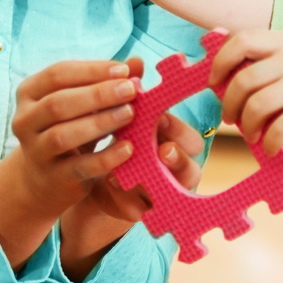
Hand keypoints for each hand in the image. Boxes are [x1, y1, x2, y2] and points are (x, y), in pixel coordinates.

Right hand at [0, 60, 145, 270]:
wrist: (44, 179)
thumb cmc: (68, 129)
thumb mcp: (83, 104)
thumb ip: (107, 83)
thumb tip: (138, 63)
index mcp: (30, 93)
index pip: (58, 74)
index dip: (92, 70)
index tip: (124, 70)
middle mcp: (25, 120)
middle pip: (58, 102)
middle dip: (97, 94)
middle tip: (130, 90)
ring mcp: (36, 151)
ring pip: (63, 134)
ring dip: (99, 122)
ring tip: (130, 114)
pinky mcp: (54, 177)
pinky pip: (80, 166)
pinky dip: (106, 157)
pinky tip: (128, 148)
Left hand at [60, 111, 205, 273]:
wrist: (90, 174)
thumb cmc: (116, 141)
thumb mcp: (123, 122)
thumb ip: (131, 103)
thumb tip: (134, 70)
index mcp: (177, 146)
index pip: (191, 141)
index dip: (180, 131)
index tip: (161, 119)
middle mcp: (176, 174)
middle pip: (190, 170)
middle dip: (178, 160)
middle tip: (164, 150)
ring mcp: (161, 196)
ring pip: (169, 194)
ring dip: (149, 181)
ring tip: (126, 169)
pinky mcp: (141, 212)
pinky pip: (139, 210)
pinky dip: (124, 197)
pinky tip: (110, 182)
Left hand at [209, 29, 282, 153]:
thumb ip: (277, 55)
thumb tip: (237, 68)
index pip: (239, 42)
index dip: (220, 62)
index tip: (215, 82)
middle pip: (242, 81)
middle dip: (229, 104)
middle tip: (231, 118)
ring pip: (256, 107)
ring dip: (247, 127)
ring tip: (252, 135)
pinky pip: (279, 129)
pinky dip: (269, 143)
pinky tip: (272, 148)